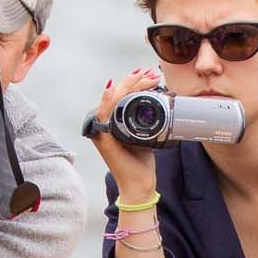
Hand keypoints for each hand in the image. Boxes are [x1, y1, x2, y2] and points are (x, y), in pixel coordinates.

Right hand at [86, 67, 162, 199]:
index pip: (119, 96)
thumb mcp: (143, 137)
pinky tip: (113, 89)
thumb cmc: (140, 163)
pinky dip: (108, 100)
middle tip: (148, 72)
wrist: (138, 185)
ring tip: (144, 77)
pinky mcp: (105, 138)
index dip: (131, 83)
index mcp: (111, 123)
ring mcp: (102, 130)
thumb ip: (141, 123)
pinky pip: (105, 114)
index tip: (146, 74)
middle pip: (115, 94)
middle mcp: (104, 124)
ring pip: (112, 100)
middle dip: (132, 80)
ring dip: (127, 86)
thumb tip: (154, 107)